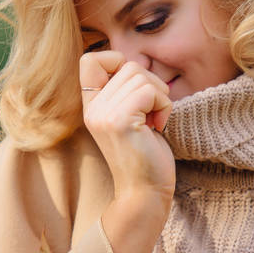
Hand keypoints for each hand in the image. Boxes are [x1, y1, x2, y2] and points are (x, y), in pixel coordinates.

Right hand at [79, 51, 175, 204]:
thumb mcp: (131, 117)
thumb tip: (141, 64)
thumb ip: (128, 92)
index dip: (117, 61)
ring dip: (160, 97)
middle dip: (152, 85)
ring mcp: (103, 114)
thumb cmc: (145, 155)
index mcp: (92, 106)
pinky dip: (164, 106)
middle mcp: (92, 109)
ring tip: (155, 121)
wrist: (144, 192)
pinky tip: (158, 127)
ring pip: (140, 76)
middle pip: (128, 65)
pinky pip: (150, 92)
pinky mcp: (119, 121)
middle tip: (153, 113)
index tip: (136, 89)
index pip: (90, 60)